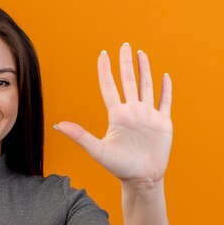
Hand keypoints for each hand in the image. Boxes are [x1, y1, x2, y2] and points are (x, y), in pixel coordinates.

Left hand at [54, 43, 171, 185]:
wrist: (141, 179)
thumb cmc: (118, 167)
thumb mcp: (97, 150)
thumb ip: (80, 136)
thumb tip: (57, 125)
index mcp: (117, 115)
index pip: (109, 87)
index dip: (106, 71)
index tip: (102, 54)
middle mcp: (132, 111)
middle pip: (128, 81)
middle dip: (126, 63)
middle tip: (124, 45)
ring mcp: (148, 115)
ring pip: (146, 86)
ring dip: (144, 70)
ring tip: (141, 53)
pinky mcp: (163, 122)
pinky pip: (165, 102)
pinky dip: (165, 89)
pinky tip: (164, 76)